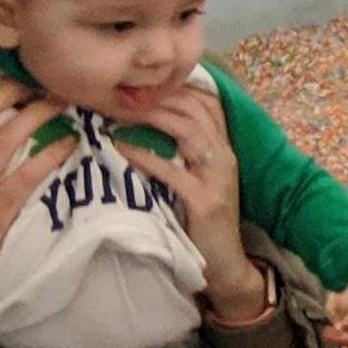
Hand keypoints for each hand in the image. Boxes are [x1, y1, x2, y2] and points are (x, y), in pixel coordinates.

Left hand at [112, 84, 253, 302]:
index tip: (142, 80)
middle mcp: (226, 156)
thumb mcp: (200, 181)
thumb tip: (146, 125)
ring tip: (120, 112)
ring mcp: (218, 178)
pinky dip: (145, 155)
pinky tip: (121, 148)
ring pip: (188, 130)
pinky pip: (172, 170)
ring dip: (152, 117)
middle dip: (159, 96)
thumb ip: (183, 154)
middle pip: (195, 109)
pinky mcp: (205, 201)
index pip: (208, 102)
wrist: (226, 266)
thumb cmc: (205, 224)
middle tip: (122, 91)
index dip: (177, 86)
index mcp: (225, 149)